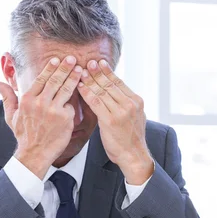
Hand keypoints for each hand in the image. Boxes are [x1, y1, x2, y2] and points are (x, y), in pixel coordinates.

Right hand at [0, 56, 82, 178]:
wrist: (34, 153)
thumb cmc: (24, 135)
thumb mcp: (12, 115)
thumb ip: (7, 97)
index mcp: (27, 99)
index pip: (41, 79)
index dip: (50, 68)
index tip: (57, 60)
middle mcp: (40, 103)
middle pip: (55, 81)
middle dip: (65, 68)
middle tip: (72, 59)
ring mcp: (53, 110)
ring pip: (66, 90)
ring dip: (74, 78)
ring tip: (80, 70)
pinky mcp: (65, 119)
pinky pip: (71, 106)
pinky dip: (74, 102)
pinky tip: (81, 93)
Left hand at [78, 60, 152, 184]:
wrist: (134, 155)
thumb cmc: (131, 138)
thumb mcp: (134, 116)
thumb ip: (126, 104)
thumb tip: (116, 92)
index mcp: (136, 101)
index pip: (119, 82)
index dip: (108, 72)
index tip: (99, 62)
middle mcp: (129, 104)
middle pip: (110, 84)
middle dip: (97, 72)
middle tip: (88, 62)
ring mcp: (120, 112)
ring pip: (102, 92)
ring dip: (90, 80)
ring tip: (80, 72)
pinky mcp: (110, 121)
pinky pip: (96, 103)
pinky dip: (87, 93)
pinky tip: (80, 87)